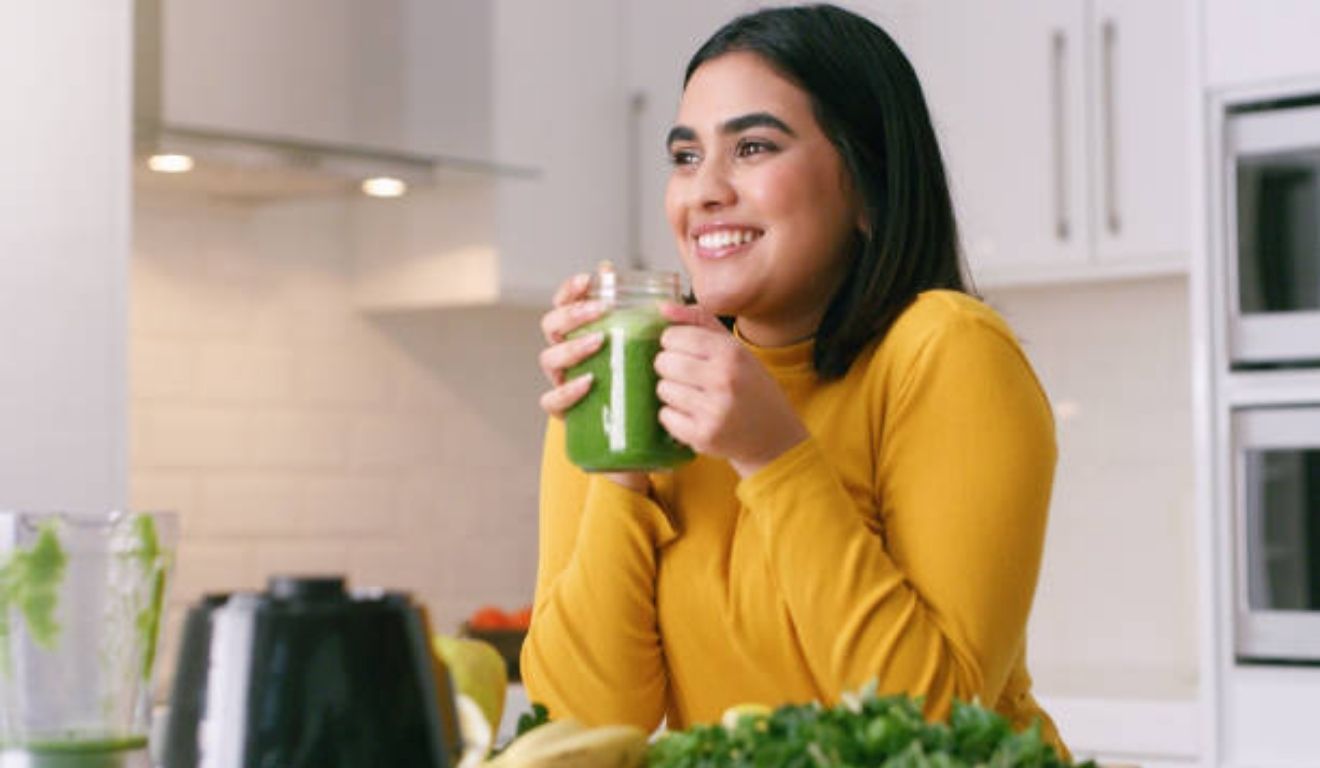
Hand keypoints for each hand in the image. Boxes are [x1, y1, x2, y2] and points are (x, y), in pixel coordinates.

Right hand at [538, 274, 648, 492]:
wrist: (644, 443)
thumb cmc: (645, 389)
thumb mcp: (652, 355)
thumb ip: (657, 330)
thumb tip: (667, 300)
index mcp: (582, 335)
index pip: (565, 304)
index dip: (570, 289)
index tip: (590, 279)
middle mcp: (567, 357)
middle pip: (550, 326)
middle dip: (571, 313)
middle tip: (600, 311)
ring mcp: (563, 384)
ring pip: (548, 359)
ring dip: (571, 346)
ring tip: (599, 341)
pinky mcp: (567, 415)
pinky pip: (552, 401)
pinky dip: (567, 390)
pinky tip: (588, 382)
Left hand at [655, 304, 808, 476]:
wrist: (773, 435)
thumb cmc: (750, 387)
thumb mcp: (735, 349)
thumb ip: (700, 322)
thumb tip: (662, 307)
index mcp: (731, 353)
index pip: (674, 336)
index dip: (672, 342)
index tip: (683, 349)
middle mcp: (723, 380)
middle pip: (663, 362)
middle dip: (669, 366)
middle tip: (686, 374)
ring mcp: (713, 411)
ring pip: (662, 389)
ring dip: (671, 391)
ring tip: (693, 395)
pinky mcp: (703, 436)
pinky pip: (665, 416)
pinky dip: (673, 415)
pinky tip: (693, 414)